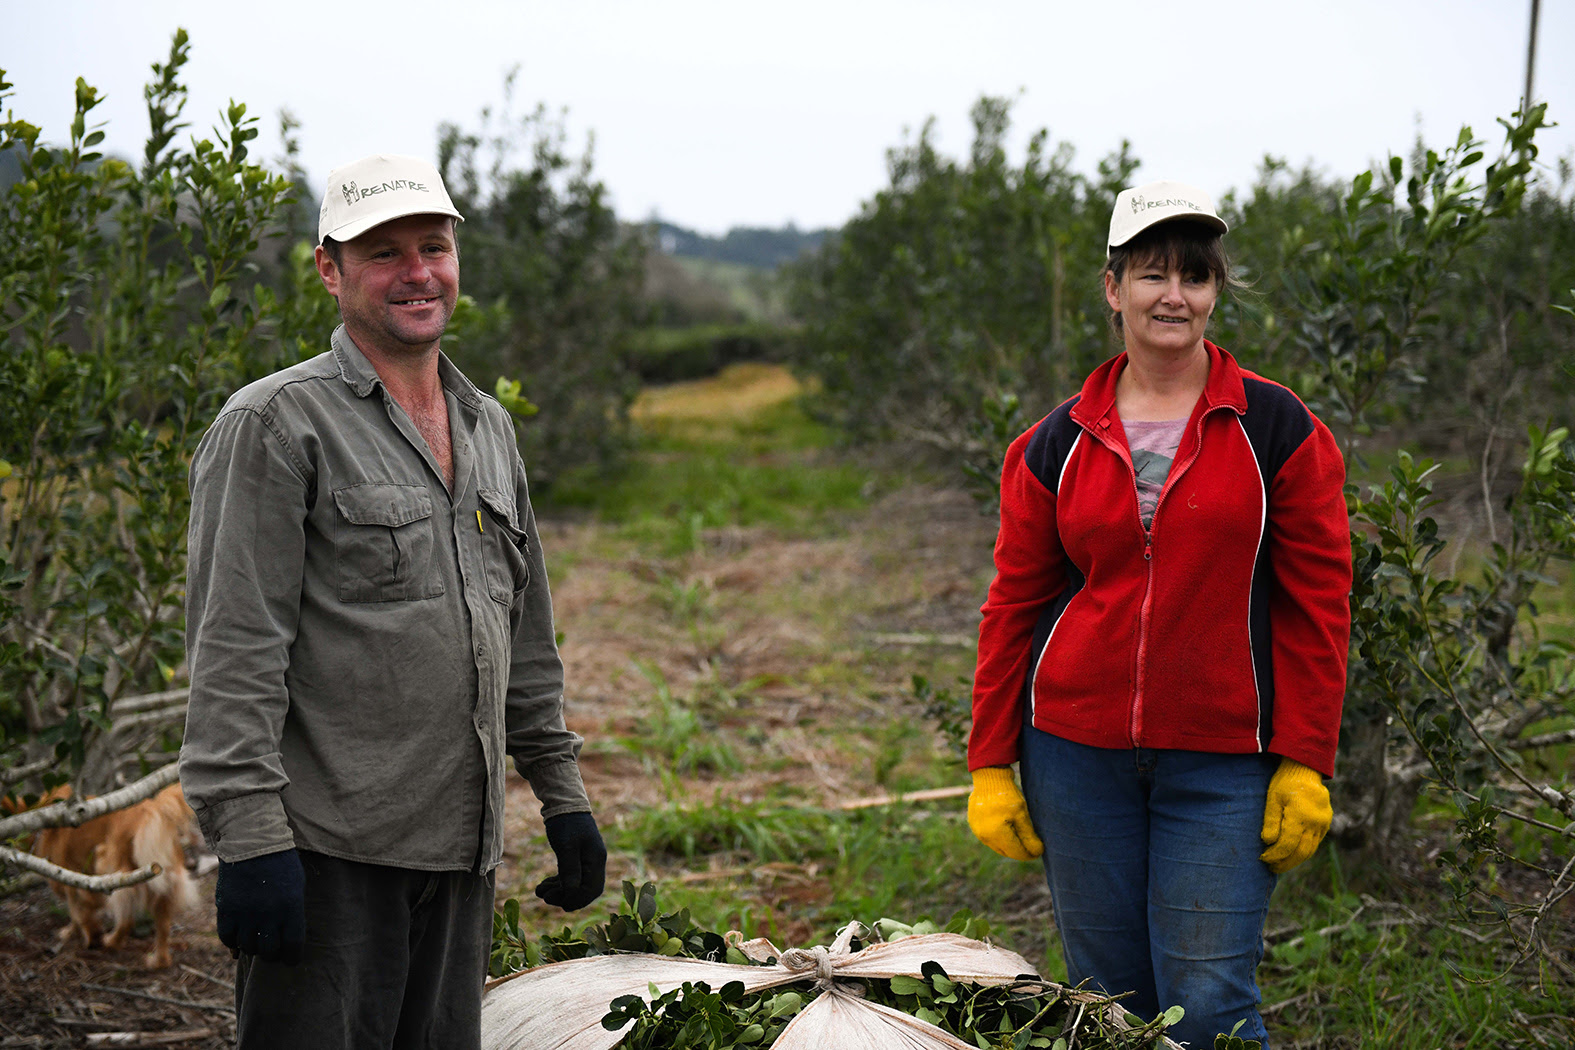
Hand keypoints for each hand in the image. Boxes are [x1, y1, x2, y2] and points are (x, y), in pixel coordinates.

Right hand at [215, 848, 305, 963]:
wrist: (252, 843)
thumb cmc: (280, 863)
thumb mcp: (296, 885)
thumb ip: (292, 912)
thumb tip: (285, 938)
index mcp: (291, 907)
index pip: (293, 945)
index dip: (292, 957)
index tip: (291, 959)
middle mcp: (269, 914)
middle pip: (269, 950)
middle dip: (271, 954)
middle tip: (271, 949)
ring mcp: (246, 913)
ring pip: (247, 946)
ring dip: (252, 947)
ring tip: (256, 940)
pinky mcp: (226, 909)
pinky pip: (227, 937)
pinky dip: (232, 941)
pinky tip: (238, 937)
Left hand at [536, 811, 605, 910]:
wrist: (564, 805)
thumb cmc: (566, 823)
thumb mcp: (566, 847)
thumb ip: (570, 870)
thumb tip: (572, 894)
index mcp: (597, 860)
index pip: (592, 890)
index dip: (576, 900)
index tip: (558, 902)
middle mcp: (595, 863)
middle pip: (585, 891)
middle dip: (566, 897)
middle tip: (545, 897)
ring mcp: (587, 861)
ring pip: (576, 886)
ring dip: (558, 892)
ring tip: (539, 891)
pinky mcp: (577, 859)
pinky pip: (571, 878)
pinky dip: (558, 884)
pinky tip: (544, 884)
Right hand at [967, 767, 1043, 860]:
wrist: (989, 778)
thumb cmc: (1008, 795)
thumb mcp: (1022, 814)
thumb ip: (1028, 835)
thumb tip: (1037, 851)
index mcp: (997, 834)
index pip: (1017, 852)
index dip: (1030, 853)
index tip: (1040, 850)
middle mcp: (984, 836)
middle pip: (1007, 852)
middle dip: (1021, 851)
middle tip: (1033, 846)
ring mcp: (977, 831)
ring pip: (998, 846)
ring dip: (1010, 845)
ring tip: (1021, 837)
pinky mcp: (974, 826)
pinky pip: (990, 838)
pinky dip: (1000, 837)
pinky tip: (1008, 829)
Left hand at [1259, 757, 1331, 873]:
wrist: (1305, 770)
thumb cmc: (1285, 783)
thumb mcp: (1272, 799)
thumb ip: (1271, 821)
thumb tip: (1268, 842)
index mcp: (1300, 815)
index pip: (1287, 844)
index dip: (1275, 855)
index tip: (1263, 858)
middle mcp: (1315, 822)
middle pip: (1300, 852)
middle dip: (1285, 863)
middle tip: (1271, 867)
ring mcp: (1323, 824)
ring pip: (1309, 850)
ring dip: (1294, 861)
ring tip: (1279, 865)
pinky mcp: (1325, 824)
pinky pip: (1315, 844)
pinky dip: (1303, 852)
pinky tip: (1291, 855)